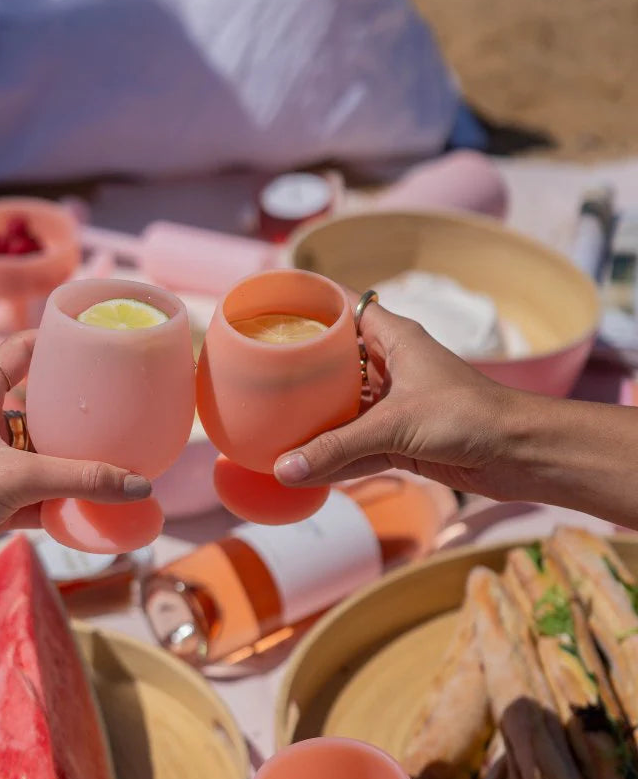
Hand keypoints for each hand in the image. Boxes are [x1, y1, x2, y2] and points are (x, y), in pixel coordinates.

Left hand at [0, 331, 150, 610]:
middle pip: (37, 408)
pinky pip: (37, 496)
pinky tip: (94, 504)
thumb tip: (139, 486)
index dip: (52, 342)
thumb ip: (81, 479)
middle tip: (119, 408)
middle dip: (75, 412)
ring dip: (73, 462)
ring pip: (40, 457)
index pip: (18, 352)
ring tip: (118, 456)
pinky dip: (62, 501)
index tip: (92, 339)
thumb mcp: (17, 478)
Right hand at [274, 301, 527, 499]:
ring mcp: (397, 405)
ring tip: (270, 429)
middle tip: (258, 378)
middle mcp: (392, 367)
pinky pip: (358, 446)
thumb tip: (285, 469)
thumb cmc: (468, 416)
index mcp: (394, 339)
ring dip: (316, 424)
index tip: (272, 315)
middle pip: (337, 364)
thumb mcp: (395, 426)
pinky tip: (304, 469)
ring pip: (345, 410)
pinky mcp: (403, 441)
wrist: (520, 453)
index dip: (311, 308)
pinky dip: (336, 458)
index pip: (344, 309)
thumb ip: (338, 448)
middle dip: (303, 375)